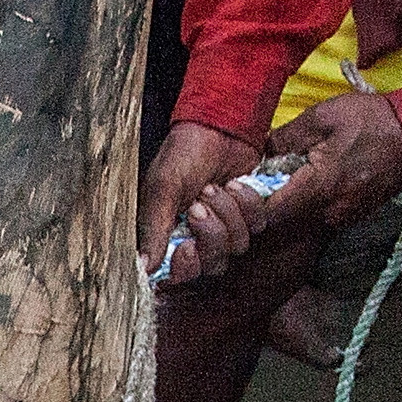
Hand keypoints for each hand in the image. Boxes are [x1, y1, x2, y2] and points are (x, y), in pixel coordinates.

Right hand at [140, 119, 276, 287]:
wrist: (219, 126)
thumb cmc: (184, 153)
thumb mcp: (163, 187)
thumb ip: (154, 228)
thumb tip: (144, 266)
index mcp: (168, 235)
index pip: (178, 275)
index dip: (186, 267)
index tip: (187, 246)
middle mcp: (196, 237)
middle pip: (212, 265)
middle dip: (210, 233)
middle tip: (199, 203)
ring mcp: (225, 228)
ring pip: (237, 246)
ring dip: (228, 212)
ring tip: (215, 186)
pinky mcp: (249, 216)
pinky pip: (257, 226)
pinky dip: (248, 204)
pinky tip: (235, 184)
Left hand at [255, 86, 401, 238]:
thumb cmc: (370, 121)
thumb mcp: (322, 117)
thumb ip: (285, 137)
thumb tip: (260, 152)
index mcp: (319, 188)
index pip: (270, 214)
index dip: (249, 203)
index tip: (240, 185)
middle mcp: (330, 212)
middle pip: (282, 222)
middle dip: (264, 205)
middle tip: (255, 181)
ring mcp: (343, 218)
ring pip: (299, 221)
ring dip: (285, 205)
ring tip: (278, 179)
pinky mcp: (352, 216)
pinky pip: (318, 217)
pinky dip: (305, 205)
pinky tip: (304, 182)